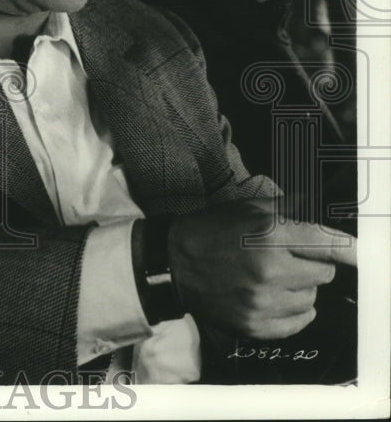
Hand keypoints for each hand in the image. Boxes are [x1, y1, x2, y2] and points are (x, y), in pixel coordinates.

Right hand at [168, 197, 355, 338]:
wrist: (172, 263)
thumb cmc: (210, 231)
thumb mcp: (247, 208)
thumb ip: (289, 208)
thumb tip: (320, 208)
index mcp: (268, 234)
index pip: (329, 245)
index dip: (350, 250)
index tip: (363, 254)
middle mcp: (268, 269)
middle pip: (325, 274)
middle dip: (312, 264)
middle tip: (287, 258)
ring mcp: (261, 301)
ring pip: (312, 299)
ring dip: (299, 288)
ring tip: (271, 278)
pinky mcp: (255, 325)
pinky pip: (300, 321)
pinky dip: (292, 310)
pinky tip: (271, 297)